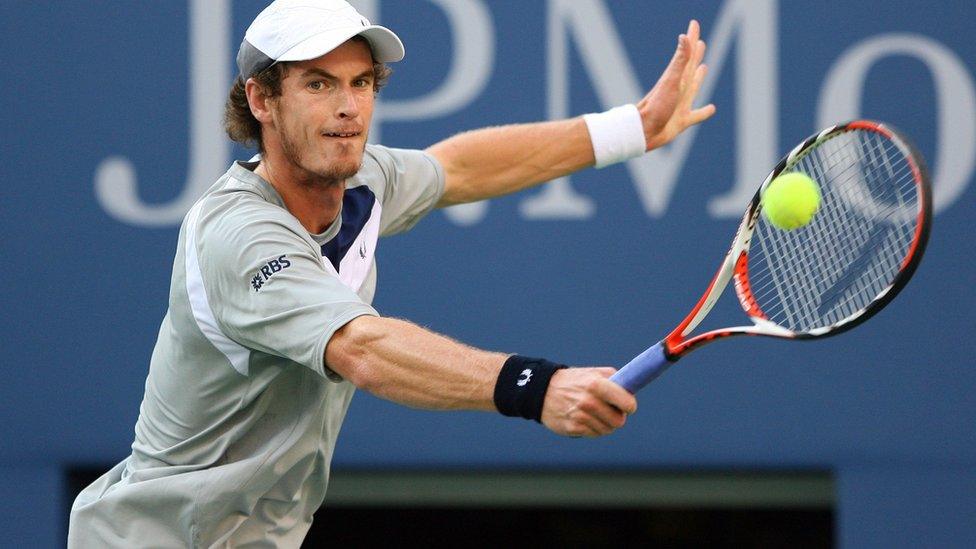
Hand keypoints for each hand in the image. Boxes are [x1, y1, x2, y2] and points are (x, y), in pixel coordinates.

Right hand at [540, 367, 637, 436]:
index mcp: (596, 384)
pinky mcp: (573, 428)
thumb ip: (615, 379)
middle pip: (619, 421)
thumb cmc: (573, 381)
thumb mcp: (593, 372)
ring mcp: (580, 416)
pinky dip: (593, 428)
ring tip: (595, 413)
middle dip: (617, 416)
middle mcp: (588, 401)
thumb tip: (632, 390)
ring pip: (607, 429)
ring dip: (605, 423)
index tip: (627, 406)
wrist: (542, 390)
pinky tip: (584, 418)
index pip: (627, 403)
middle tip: (610, 410)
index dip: (629, 406)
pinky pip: (594, 434)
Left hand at [638, 19, 716, 150]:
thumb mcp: (671, 81)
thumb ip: (680, 60)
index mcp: (678, 78)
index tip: (694, 24)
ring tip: (704, 68)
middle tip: (700, 43)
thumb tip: (685, 37)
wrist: (643, 131)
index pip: (687, 53)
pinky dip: (704, 112)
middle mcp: (680, 89)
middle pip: (690, 67)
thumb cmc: (656, 106)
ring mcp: (681, 104)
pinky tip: (712, 108)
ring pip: (693, 87)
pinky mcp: (682, 120)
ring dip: (699, 77)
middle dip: (695, 55)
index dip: (692, 38)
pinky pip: (697, 115)